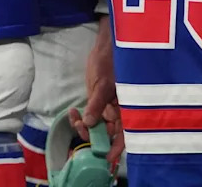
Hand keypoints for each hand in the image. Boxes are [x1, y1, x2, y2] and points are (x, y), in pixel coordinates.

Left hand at [70, 16, 124, 163]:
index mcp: (128, 107)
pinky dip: (81, 118)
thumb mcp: (102, 83)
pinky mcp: (98, 102)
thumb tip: (89, 124)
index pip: (125, 133)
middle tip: (80, 127)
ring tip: (74, 115)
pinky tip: (73, 111)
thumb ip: (97, 105)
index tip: (106, 156)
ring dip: (84, 126)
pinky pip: (90, 117)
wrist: (105, 45)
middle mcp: (120, 110)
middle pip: (109, 133)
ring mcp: (108, 107)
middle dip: (93, 135)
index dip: (118, 147)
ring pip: (98, 126)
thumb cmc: (110, 61)